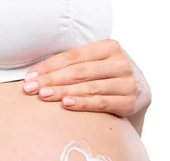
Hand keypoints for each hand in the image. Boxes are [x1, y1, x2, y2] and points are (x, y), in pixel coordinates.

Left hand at [22, 39, 151, 116]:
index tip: (30, 76)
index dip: (50, 66)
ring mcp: (127, 82)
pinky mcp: (129, 101)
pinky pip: (101, 103)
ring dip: (64, 92)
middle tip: (32, 88)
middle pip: (80, 71)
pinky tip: (66, 104)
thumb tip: (35, 76)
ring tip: (44, 96)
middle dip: (52, 80)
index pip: (74, 56)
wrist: (139, 95)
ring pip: (89, 87)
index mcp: (110, 47)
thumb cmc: (107, 78)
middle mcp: (120, 62)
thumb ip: (73, 66)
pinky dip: (82, 103)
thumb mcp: (95, 65)